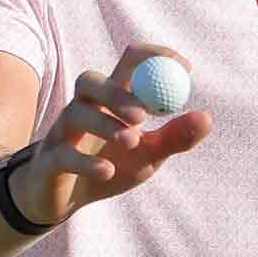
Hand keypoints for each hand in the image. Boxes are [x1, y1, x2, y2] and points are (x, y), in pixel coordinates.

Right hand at [10, 43, 212, 225]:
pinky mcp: (50, 161)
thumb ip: (175, 137)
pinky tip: (106, 171)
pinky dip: (87, 162)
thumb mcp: (149, 155)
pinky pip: (64, 154)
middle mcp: (83, 107)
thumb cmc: (110, 166)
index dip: (155, 56)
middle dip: (118, 93)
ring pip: (76, 113)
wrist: (65, 201)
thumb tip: (207, 117)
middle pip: (93, 81)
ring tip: (131, 141)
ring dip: (105, 125)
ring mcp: (63, 132)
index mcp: (110, 99)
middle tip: (144, 114)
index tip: (184, 68)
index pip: (129, 61)